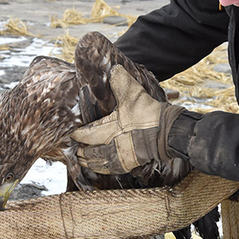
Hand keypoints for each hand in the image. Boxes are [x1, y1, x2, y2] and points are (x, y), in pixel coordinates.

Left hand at [70, 65, 184, 174]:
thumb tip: (113, 68)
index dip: (77, 135)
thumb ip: (121, 81)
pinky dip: (101, 168)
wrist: (166, 131)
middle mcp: (112, 146)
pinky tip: (99, 166)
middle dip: (81, 151)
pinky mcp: (128, 164)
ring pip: (98, 164)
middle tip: (74, 149)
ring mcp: (120, 157)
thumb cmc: (148, 114)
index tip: (71, 134)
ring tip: (82, 159)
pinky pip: (109, 170)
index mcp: (109, 128)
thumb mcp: (133, 94)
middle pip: (89, 152)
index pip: (86, 134)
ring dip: (88, 162)